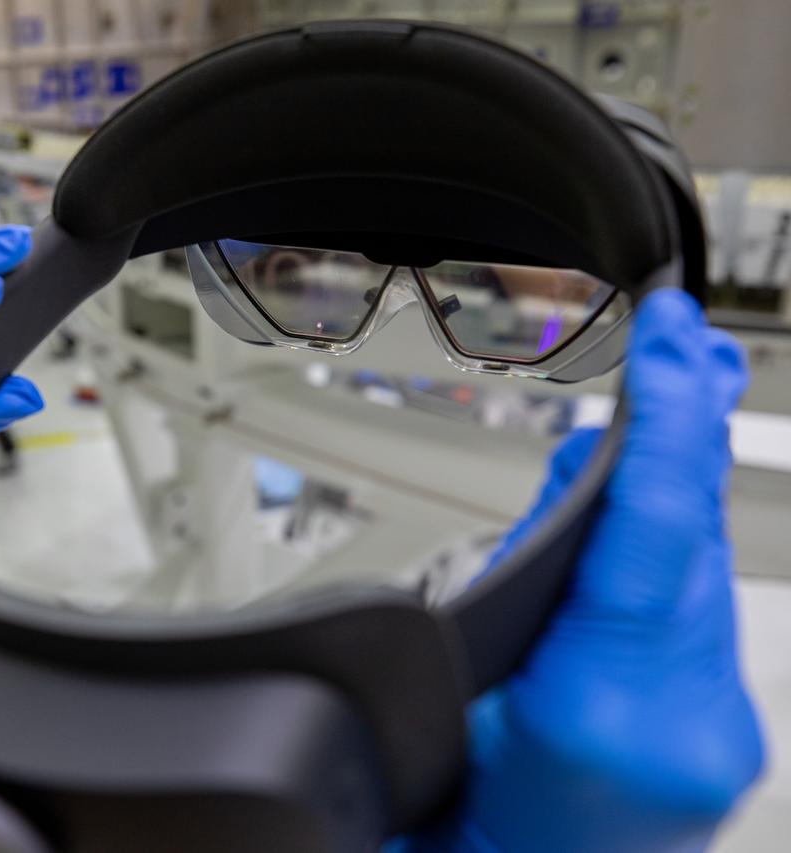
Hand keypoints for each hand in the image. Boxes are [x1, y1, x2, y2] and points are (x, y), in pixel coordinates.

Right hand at [407, 290, 763, 851]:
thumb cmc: (470, 801)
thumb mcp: (469, 671)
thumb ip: (538, 564)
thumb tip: (590, 467)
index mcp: (600, 705)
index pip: (655, 527)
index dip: (672, 419)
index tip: (673, 341)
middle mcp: (685, 720)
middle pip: (696, 539)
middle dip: (693, 434)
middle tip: (692, 343)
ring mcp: (720, 731)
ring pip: (708, 572)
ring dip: (687, 491)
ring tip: (682, 397)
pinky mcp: (730, 728)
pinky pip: (708, 614)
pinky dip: (680, 555)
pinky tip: (664, 512)